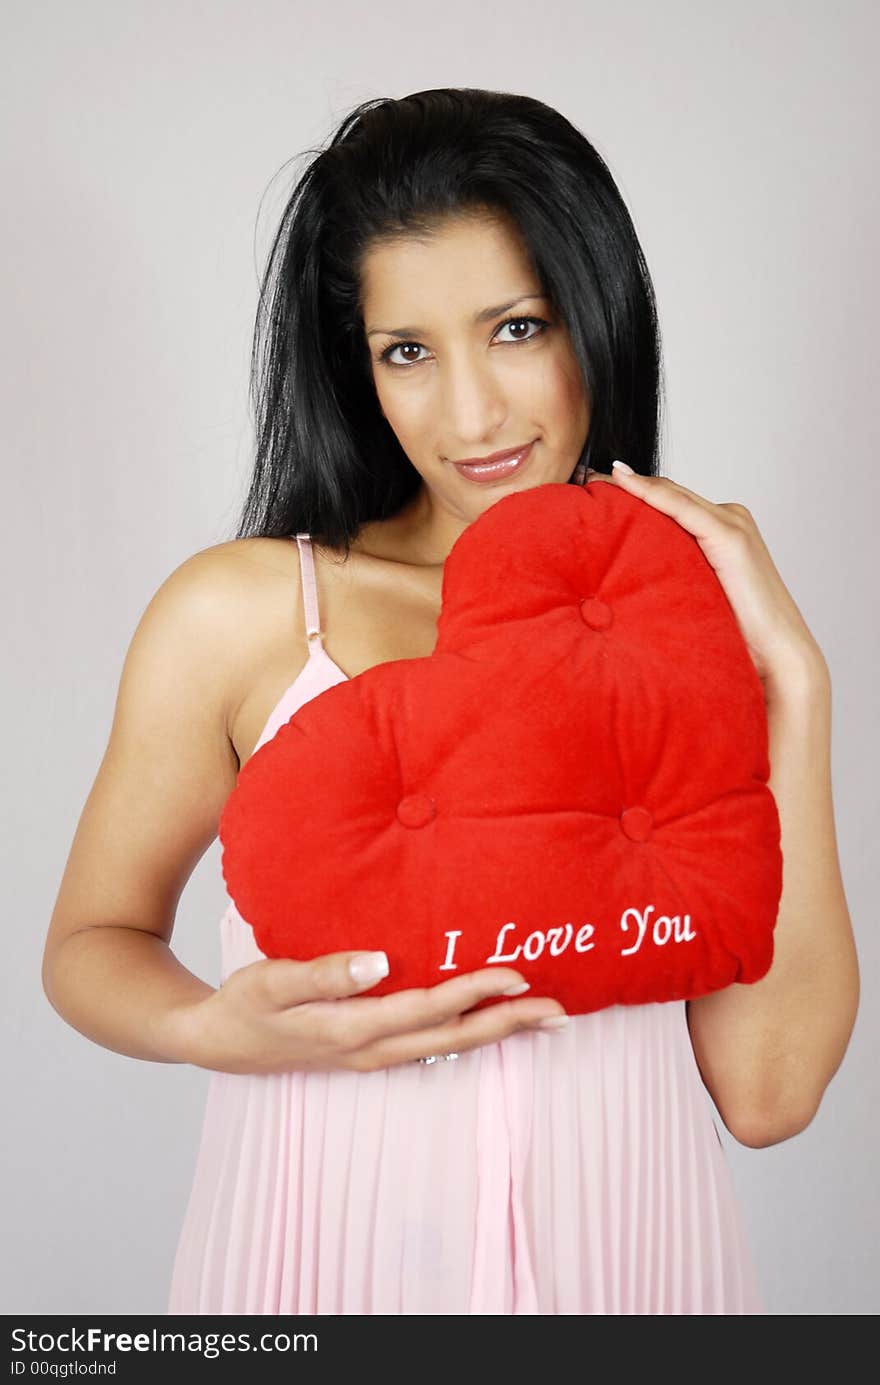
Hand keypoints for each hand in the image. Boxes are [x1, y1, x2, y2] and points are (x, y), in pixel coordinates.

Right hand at [167, 951, 568, 1074]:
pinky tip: (486, 1023)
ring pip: (447, 1046)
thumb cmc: (245, 1003)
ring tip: (541, 1020)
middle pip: (453, 1038)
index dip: (474, 992)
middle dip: (508, 1024)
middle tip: (559, 1012)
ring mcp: (372, 1056)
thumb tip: (379, 960)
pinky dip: (468, 1035)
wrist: (215, 1041)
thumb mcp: (273, 981)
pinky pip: (431, 1046)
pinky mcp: (369, 1052)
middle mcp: (372, 1049)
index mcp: (353, 1029)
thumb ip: (325, 972)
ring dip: (496, 1033)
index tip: (517, 975)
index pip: (428, 1009)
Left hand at [586, 463, 828, 691]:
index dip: (634, 493)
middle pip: (669, 494)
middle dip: (626, 483)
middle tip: (584, 477)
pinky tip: (623, 481)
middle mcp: (730, 519)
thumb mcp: (694, 598)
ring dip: (632, 483)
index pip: (671, 503)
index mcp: (723, 531)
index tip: (595, 489)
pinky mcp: (730, 536)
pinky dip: (649, 493)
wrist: (777, 654)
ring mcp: (732, 524)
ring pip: (672, 495)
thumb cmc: (736, 635)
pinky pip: (680, 508)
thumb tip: (623, 587)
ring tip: (592, 478)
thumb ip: (671, 580)